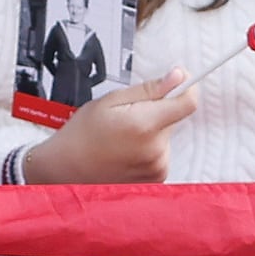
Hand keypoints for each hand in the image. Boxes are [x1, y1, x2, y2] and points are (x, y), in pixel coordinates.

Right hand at [24, 64, 196, 184]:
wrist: (67, 169)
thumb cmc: (83, 135)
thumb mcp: (111, 100)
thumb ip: (149, 89)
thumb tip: (178, 77)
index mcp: (144, 125)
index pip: (188, 103)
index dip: (186, 88)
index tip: (178, 82)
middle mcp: (155, 149)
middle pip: (174, 118)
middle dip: (157, 111)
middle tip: (128, 115)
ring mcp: (157, 167)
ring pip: (166, 136)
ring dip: (152, 131)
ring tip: (123, 136)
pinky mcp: (156, 178)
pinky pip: (161, 153)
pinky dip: (149, 148)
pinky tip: (126, 151)